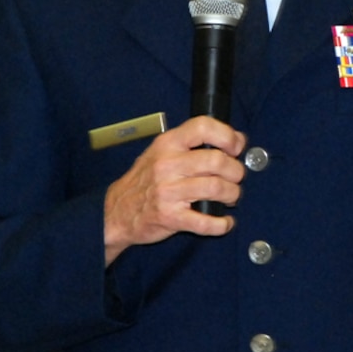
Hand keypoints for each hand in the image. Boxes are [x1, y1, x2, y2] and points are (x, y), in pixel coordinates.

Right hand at [103, 116, 245, 263]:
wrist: (116, 213)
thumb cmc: (144, 181)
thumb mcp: (160, 153)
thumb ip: (192, 145)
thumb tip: (236, 140)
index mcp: (167, 144)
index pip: (203, 127)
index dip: (227, 136)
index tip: (236, 147)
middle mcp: (167, 164)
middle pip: (217, 161)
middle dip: (236, 171)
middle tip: (236, 178)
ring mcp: (168, 192)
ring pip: (216, 188)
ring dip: (232, 194)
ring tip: (231, 197)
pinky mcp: (171, 217)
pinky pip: (206, 222)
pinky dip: (222, 224)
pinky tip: (225, 222)